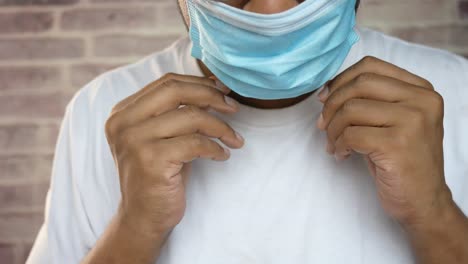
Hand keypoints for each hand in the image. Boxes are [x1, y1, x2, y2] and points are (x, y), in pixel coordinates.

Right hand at [105, 73, 243, 237]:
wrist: (142, 217)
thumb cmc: (159, 174)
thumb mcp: (163, 136)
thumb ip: (177, 110)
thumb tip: (214, 86)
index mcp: (123, 112)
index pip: (167, 83)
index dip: (200, 84)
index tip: (223, 91)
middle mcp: (123, 123)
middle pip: (176, 91)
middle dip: (211, 96)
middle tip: (233, 108)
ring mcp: (134, 141)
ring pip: (190, 117)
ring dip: (221, 127)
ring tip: (234, 139)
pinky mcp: (151, 160)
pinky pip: (195, 143)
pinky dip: (215, 147)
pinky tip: (222, 155)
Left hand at [316, 56, 452, 226]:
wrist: (423, 201)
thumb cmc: (400, 160)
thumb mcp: (391, 122)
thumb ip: (369, 100)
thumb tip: (327, 90)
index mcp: (421, 90)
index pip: (370, 66)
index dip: (340, 80)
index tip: (324, 99)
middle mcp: (421, 100)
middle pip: (359, 84)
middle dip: (331, 105)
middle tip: (323, 126)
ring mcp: (413, 121)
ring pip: (351, 109)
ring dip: (332, 129)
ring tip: (334, 144)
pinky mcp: (398, 144)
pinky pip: (351, 135)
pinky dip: (339, 145)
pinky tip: (342, 156)